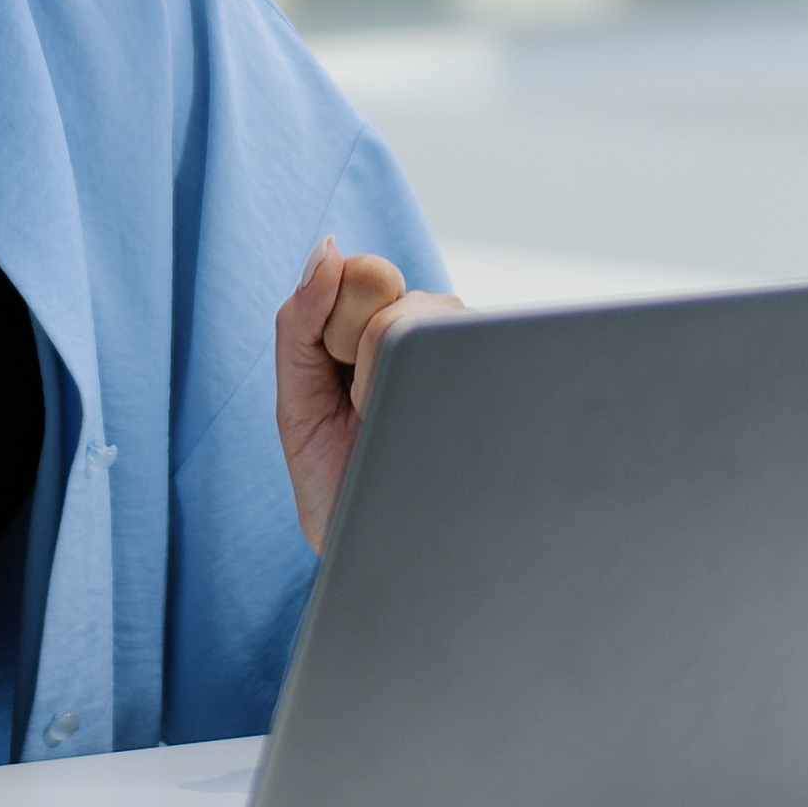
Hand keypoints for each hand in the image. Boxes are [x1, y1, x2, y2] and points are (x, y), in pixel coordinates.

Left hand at [274, 240, 461, 552]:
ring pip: (431, 329)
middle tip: (367, 410)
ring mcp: (478, 358)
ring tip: (399, 426)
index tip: (338, 381)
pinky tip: (434, 431)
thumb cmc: (339, 481)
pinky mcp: (508, 388)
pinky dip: (436, 400)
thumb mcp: (299, 402)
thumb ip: (299, 321)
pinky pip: (477, 358)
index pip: (367, 274)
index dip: (339, 330)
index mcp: (386, 321)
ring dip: (394, 387)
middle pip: (397, 302)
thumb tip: (329, 248)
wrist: (382, 559)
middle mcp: (441, 331)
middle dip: (363, 360)